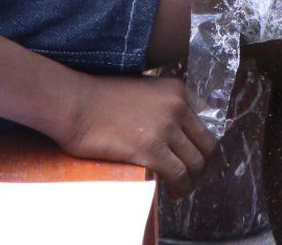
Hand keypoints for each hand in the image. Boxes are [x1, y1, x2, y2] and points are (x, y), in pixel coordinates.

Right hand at [51, 74, 216, 196]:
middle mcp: (177, 106)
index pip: (206, 121)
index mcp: (176, 90)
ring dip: (191, 180)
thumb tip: (171, 130)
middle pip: (206, 144)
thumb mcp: (142, 89)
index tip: (193, 155)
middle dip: (201, 164)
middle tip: (190, 176)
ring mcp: (166, 127)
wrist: (76, 104)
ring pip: (195, 162)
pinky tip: (171, 193)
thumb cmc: (99, 98)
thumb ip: (161, 104)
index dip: (200, 143)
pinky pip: (178, 175)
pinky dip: (179, 188)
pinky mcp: (151, 149)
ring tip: (180, 188)